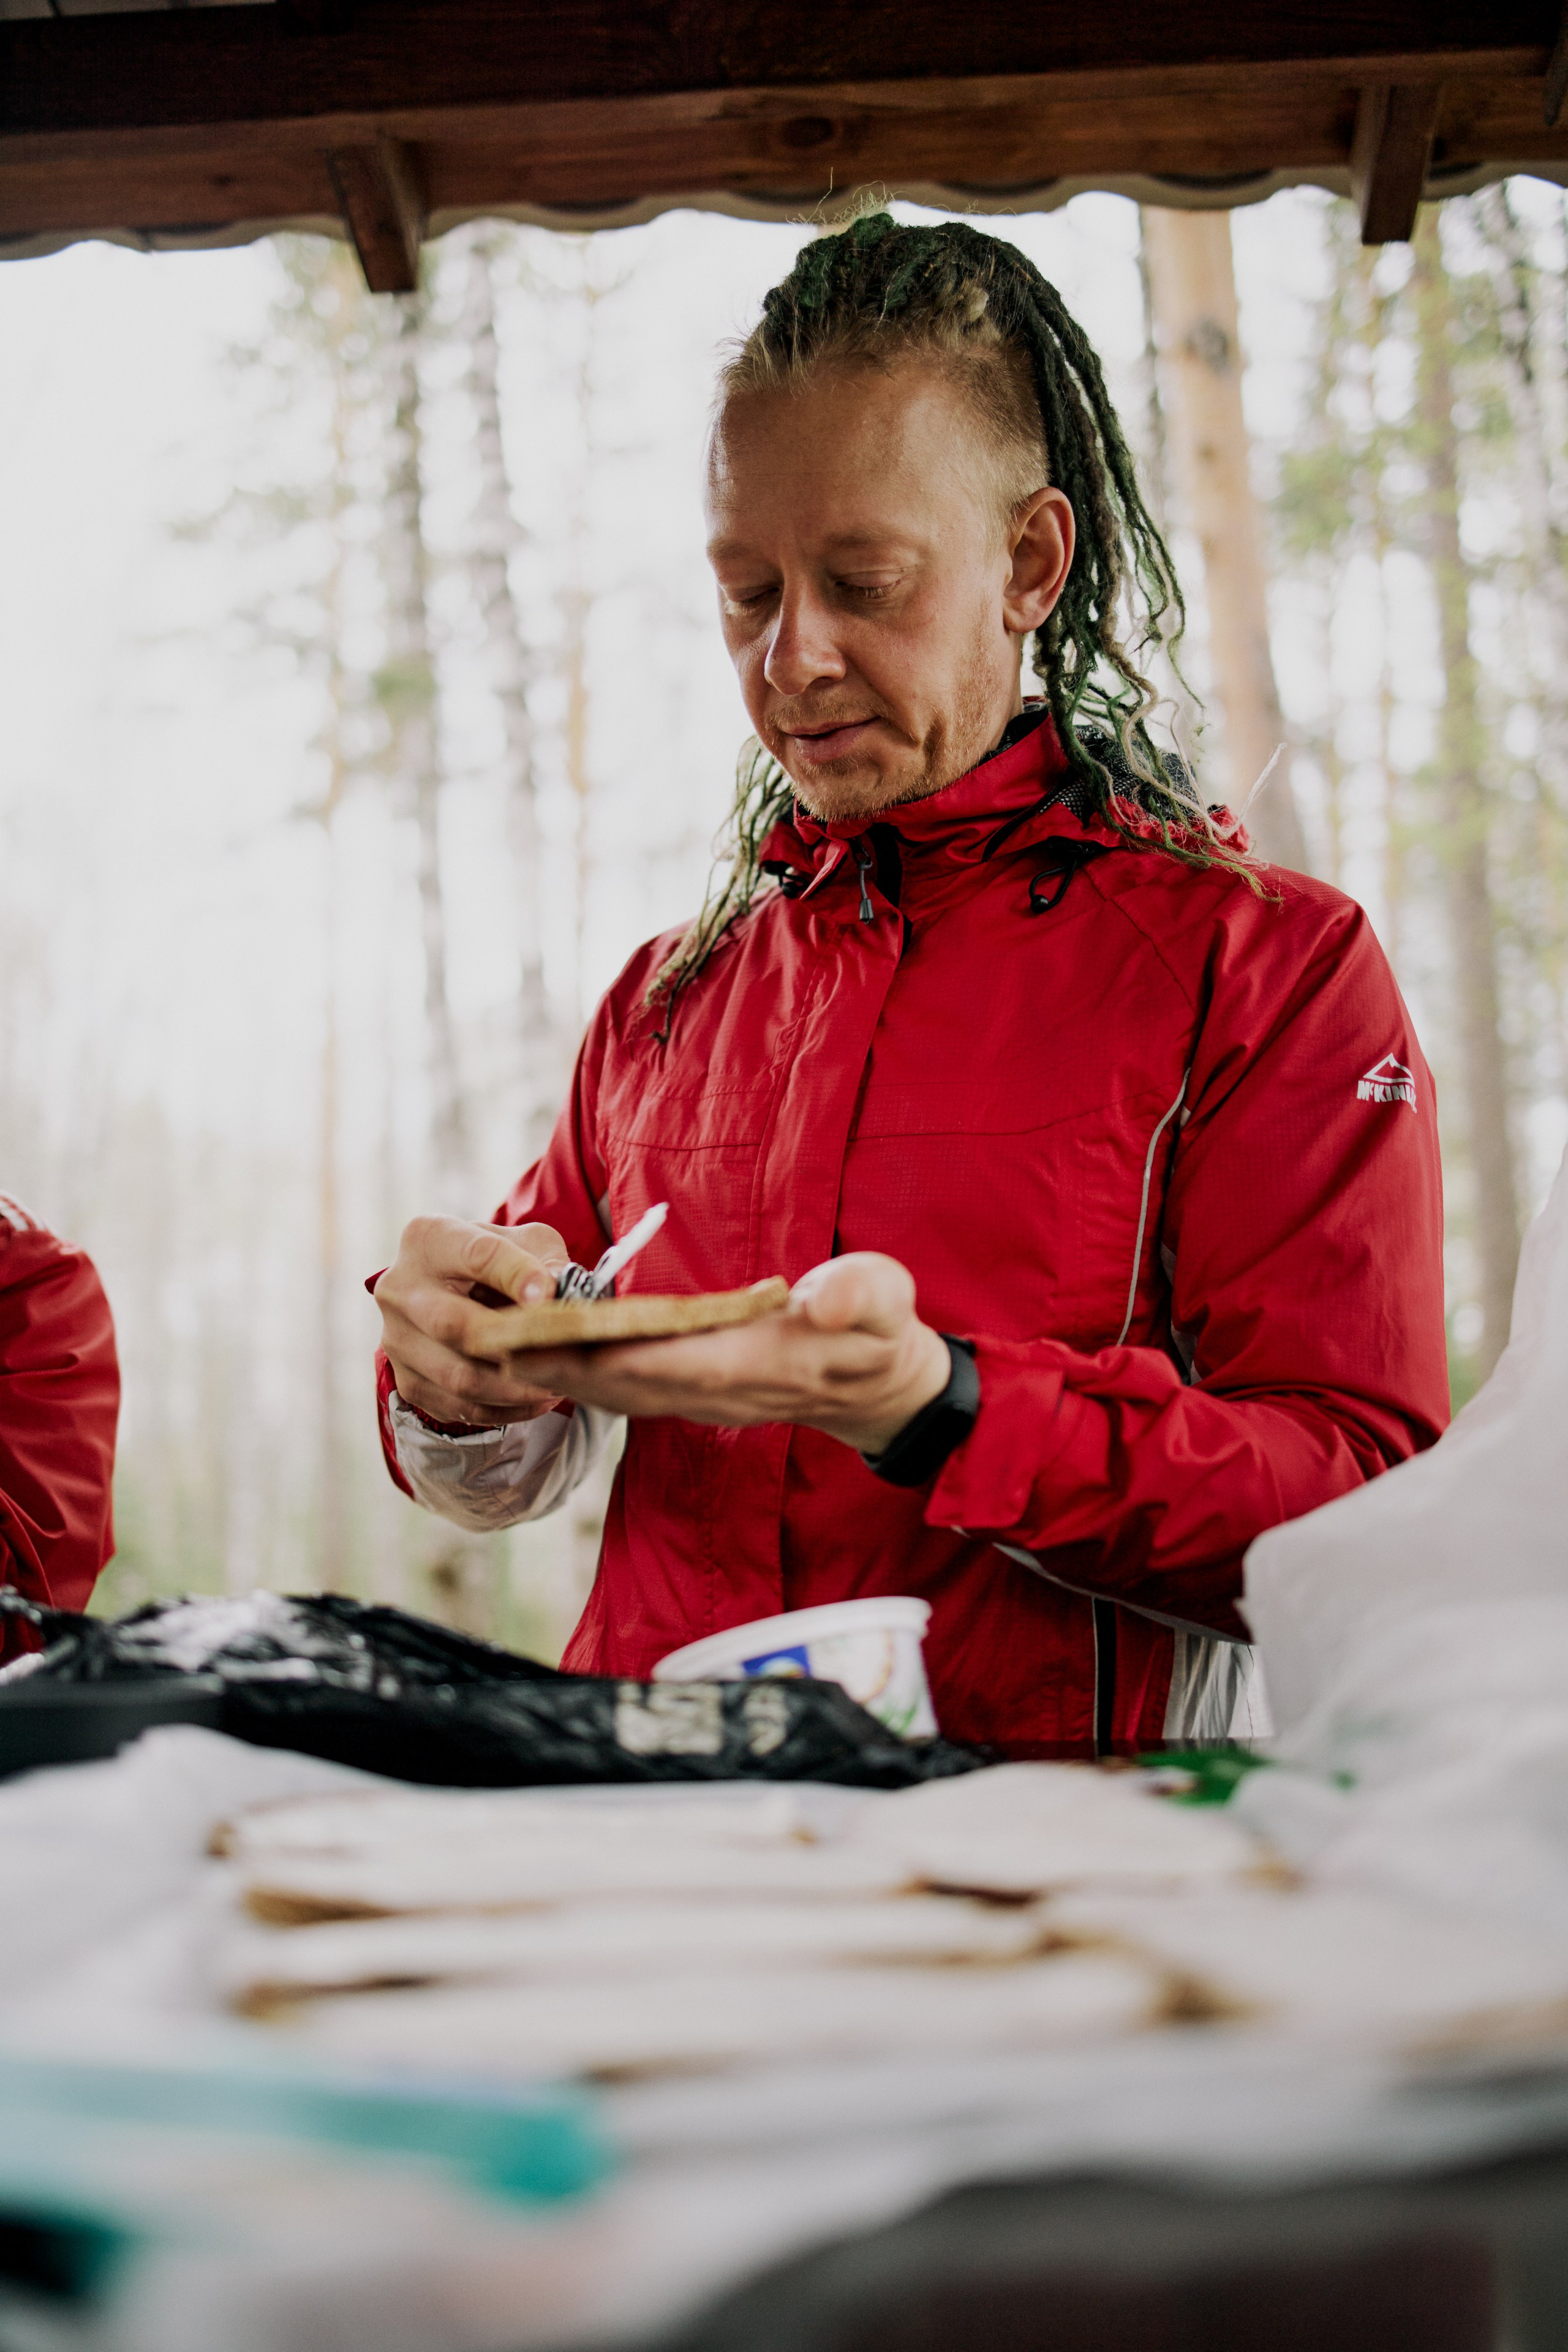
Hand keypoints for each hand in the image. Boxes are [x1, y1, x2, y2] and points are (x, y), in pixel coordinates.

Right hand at [375, 1216, 571, 1427]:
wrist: (459, 1289)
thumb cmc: (500, 1261)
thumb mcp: (526, 1243)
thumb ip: (545, 1262)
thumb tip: (559, 1296)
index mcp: (429, 1239)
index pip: (476, 1256)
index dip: (518, 1277)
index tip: (550, 1297)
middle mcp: (400, 1289)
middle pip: (456, 1326)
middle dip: (515, 1346)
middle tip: (562, 1356)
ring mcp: (396, 1339)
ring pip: (458, 1378)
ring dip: (517, 1388)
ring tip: (558, 1382)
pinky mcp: (407, 1380)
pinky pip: (458, 1408)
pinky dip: (504, 1410)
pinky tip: (538, 1398)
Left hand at [512, 1251, 951, 1454]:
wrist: (881, 1387)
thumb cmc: (881, 1330)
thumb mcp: (887, 1300)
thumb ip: (858, 1297)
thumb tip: (819, 1302)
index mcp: (760, 1363)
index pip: (677, 1362)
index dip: (617, 1355)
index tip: (561, 1341)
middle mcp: (721, 1391)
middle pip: (625, 1384)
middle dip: (560, 1366)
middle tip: (492, 1341)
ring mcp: (705, 1399)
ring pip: (616, 1393)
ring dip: (558, 1375)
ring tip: (495, 1348)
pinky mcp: (695, 1394)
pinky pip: (625, 1392)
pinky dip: (580, 1377)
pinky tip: (541, 1359)